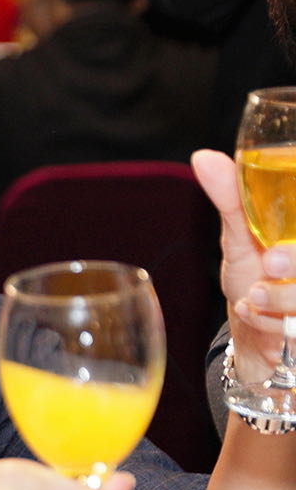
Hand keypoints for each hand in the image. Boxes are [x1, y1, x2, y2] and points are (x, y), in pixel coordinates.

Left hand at [194, 149, 295, 388]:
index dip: (294, 247)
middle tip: (273, 260)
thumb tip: (203, 158)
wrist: (256, 332)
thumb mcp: (242, 236)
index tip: (276, 247)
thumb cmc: (256, 276)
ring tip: (253, 295)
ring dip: (284, 295)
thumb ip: (234, 199)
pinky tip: (251, 312)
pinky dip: (274, 322)